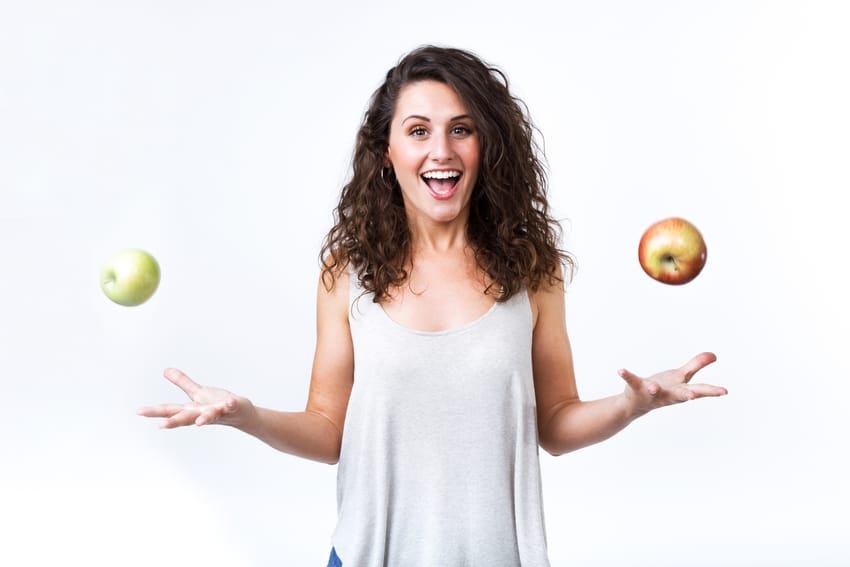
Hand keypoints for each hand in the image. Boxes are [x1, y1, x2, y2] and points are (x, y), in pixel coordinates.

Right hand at [137, 368, 253, 428]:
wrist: (241, 414)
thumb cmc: (217, 405)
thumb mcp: (198, 393)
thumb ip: (183, 382)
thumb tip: (166, 370)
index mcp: (191, 409)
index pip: (170, 410)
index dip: (154, 411)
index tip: (138, 411)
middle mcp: (202, 413)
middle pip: (186, 418)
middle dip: (174, 422)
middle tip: (161, 426)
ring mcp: (217, 412)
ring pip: (209, 416)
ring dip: (204, 419)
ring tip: (198, 423)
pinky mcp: (233, 408)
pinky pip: (231, 406)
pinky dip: (230, 405)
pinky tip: (230, 401)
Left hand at [618, 352, 726, 417]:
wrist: (637, 404)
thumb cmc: (664, 389)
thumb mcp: (681, 377)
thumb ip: (696, 365)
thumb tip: (714, 354)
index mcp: (680, 390)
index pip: (699, 390)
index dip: (712, 391)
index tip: (725, 391)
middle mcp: (667, 394)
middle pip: (679, 395)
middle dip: (686, 395)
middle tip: (693, 396)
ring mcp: (651, 392)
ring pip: (654, 391)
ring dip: (654, 389)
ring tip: (653, 386)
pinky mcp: (636, 388)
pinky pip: (631, 380)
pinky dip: (626, 375)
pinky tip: (620, 370)